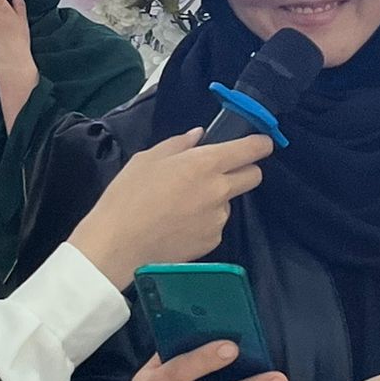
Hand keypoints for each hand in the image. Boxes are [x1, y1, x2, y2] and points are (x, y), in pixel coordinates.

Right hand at [67, 129, 272, 289]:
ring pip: (229, 202)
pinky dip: (204, 222)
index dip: (260, 145)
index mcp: (205, 163)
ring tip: (183, 206)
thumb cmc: (128, 196)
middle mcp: (219, 190)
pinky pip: (215, 225)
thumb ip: (179, 144)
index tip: (261, 144)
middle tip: (220, 172)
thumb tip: (199, 136)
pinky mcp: (212, 241)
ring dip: (217, 199)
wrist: (118, 244)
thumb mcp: (147, 159)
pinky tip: (179, 225)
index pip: (250, 150)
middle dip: (244, 170)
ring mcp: (218, 219)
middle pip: (253, 177)